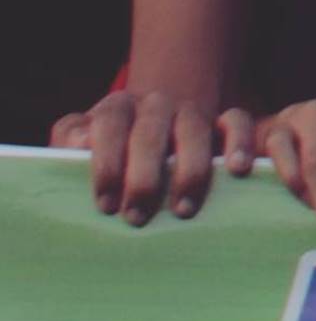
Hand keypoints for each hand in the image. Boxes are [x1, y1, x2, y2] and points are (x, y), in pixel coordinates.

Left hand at [52, 80, 235, 224]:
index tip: (105, 204)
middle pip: (149, 133)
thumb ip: (72, 139)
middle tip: (136, 217)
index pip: (109, 125)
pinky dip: (238, 143)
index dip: (107, 164)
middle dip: (143, 178)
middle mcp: (155, 103)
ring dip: (188, 171)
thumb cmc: (112, 146)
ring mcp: (191, 109)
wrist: (154, 117)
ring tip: (181, 210)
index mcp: (117, 107)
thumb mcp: (84, 138)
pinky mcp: (222, 117)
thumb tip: (77, 146)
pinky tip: (236, 170)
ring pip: (194, 129)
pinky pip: (236, 120)